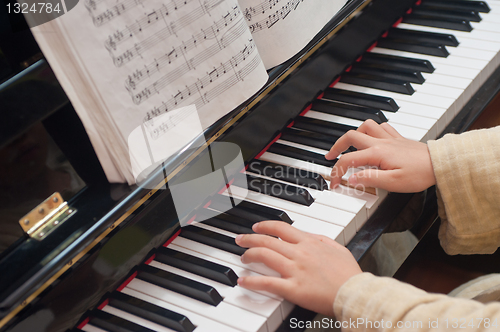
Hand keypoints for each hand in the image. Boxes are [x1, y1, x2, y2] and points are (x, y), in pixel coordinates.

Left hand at [235, 220, 361, 315]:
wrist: (355, 293)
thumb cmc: (349, 274)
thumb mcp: (337, 248)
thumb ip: (320, 240)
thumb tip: (307, 235)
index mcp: (309, 243)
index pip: (281, 228)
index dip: (265, 226)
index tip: (256, 227)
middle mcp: (299, 253)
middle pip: (268, 240)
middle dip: (250, 238)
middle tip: (240, 239)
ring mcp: (295, 270)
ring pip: (264, 255)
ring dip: (249, 255)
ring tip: (243, 258)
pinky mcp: (293, 289)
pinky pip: (267, 283)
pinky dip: (252, 282)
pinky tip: (243, 281)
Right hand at [325, 119, 435, 192]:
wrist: (440, 164)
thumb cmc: (420, 174)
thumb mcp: (393, 183)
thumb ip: (369, 179)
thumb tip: (351, 178)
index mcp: (377, 154)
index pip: (348, 160)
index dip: (337, 172)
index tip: (334, 183)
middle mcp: (381, 142)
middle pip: (350, 136)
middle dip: (336, 146)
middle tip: (330, 157)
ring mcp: (389, 138)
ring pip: (365, 126)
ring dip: (353, 134)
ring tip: (349, 146)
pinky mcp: (397, 138)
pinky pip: (381, 126)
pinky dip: (371, 130)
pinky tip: (371, 138)